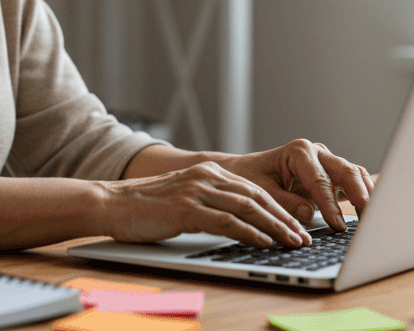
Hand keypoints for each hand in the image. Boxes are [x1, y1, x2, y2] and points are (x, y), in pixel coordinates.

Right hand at [96, 161, 310, 247]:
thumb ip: (210, 204)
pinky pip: (226, 221)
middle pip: (257, 197)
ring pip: (247, 208)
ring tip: (292, 241)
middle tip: (303, 236)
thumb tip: (240, 223)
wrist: (110, 202)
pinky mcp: (186, 208)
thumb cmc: (145, 207)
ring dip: (275, 227)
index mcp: (209, 171)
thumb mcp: (184, 198)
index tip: (297, 225)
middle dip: (284, 218)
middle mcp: (206, 175)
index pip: (254, 190)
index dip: (279, 208)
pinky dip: (250, 232)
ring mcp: (196, 190)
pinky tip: (264, 242)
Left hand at [215, 139, 373, 230]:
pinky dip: (364, 193)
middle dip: (359, 195)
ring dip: (366, 194)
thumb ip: (285, 203)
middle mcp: (316, 152)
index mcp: (298, 151)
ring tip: (375, 217)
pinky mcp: (331, 173)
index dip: (330, 204)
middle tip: (368, 219)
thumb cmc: (250, 178)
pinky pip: (353, 180)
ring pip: (354, 174)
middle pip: (345, 171)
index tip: (338, 225)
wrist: (245, 171)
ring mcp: (326, 161)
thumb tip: (309, 215)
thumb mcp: (261, 192)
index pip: (320, 180)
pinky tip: (372, 209)